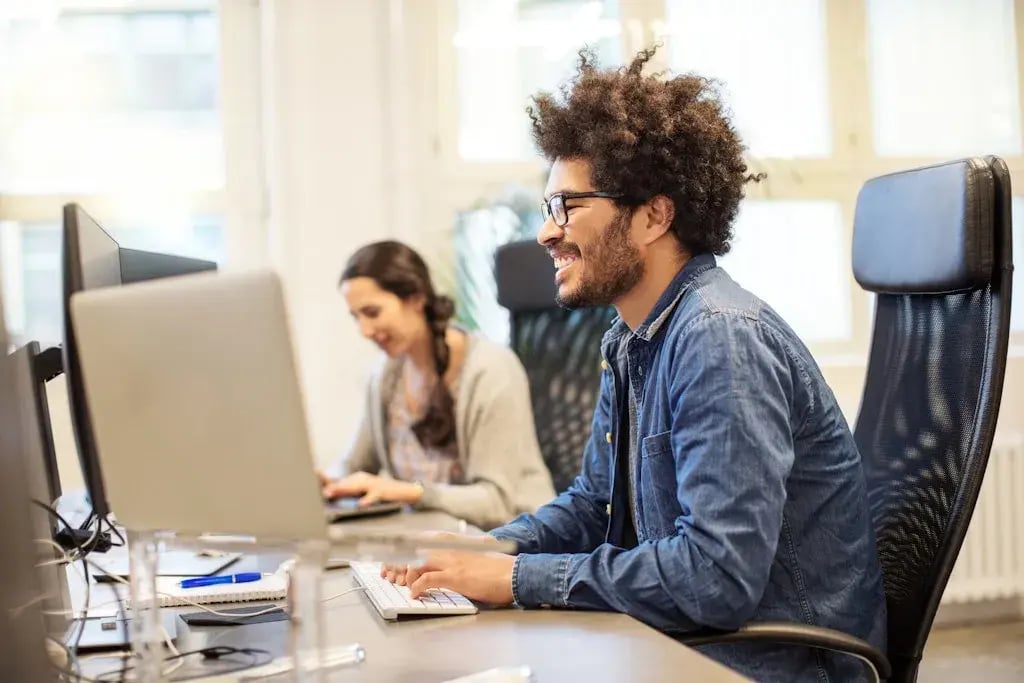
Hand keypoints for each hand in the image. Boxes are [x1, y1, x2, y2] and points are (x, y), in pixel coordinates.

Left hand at [320, 471, 422, 505]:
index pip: (339, 480)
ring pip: (355, 486)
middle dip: (331, 486)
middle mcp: (362, 479)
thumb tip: (331, 497)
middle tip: (320, 491)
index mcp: (356, 480)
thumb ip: (349, 495)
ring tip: (331, 494)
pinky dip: (367, 499)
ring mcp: (372, 484)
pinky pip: (373, 495)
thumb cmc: (381, 494)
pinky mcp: (382, 491)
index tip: (313, 474)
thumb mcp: (363, 493)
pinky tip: (361, 504)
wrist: (403, 491)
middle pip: (344, 483)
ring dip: (342, 490)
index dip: (325, 479)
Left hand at [384, 549, 515, 604]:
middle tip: (388, 572)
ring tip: (398, 583)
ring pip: (416, 563)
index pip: (421, 541)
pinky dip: (417, 587)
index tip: (392, 557)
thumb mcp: (473, 556)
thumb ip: (457, 556)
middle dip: (397, 562)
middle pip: (414, 551)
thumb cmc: (497, 568)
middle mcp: (449, 549)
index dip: (404, 549)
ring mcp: (451, 562)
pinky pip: (428, 579)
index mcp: (453, 543)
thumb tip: (444, 563)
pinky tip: (414, 594)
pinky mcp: (455, 576)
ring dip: (404, 574)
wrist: (514, 573)